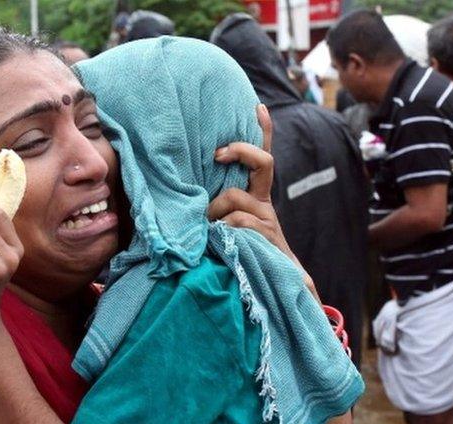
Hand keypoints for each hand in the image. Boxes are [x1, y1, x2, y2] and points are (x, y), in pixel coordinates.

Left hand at [208, 104, 316, 298]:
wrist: (273, 289)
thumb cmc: (239, 255)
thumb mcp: (224, 228)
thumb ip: (213, 212)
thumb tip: (179, 200)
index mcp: (256, 197)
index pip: (262, 159)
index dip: (264, 131)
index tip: (258, 106)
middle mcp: (264, 203)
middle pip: (262, 163)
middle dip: (240, 151)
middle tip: (218, 153)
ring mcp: (266, 219)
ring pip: (235, 197)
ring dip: (214, 210)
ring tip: (206, 230)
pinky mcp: (265, 237)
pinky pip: (236, 223)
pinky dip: (221, 230)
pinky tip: (216, 243)